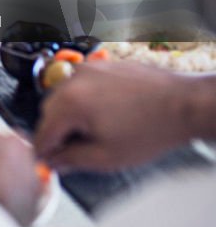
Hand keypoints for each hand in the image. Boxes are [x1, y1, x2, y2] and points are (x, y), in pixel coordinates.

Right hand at [35, 61, 200, 170]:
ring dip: (70, 113)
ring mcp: (86, 68)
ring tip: (96, 129)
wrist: (184, 104)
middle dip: (58, 130)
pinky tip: (106, 113)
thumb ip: (72, 160)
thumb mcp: (107, 157)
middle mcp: (73, 80)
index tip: (48, 161)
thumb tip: (54, 160)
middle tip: (76, 148)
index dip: (44, 151)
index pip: (42, 132)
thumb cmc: (152, 127)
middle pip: (49, 111)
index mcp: (70, 103)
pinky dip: (84, 98)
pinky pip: (80, 83)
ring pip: (63, 95)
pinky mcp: (100, 65)